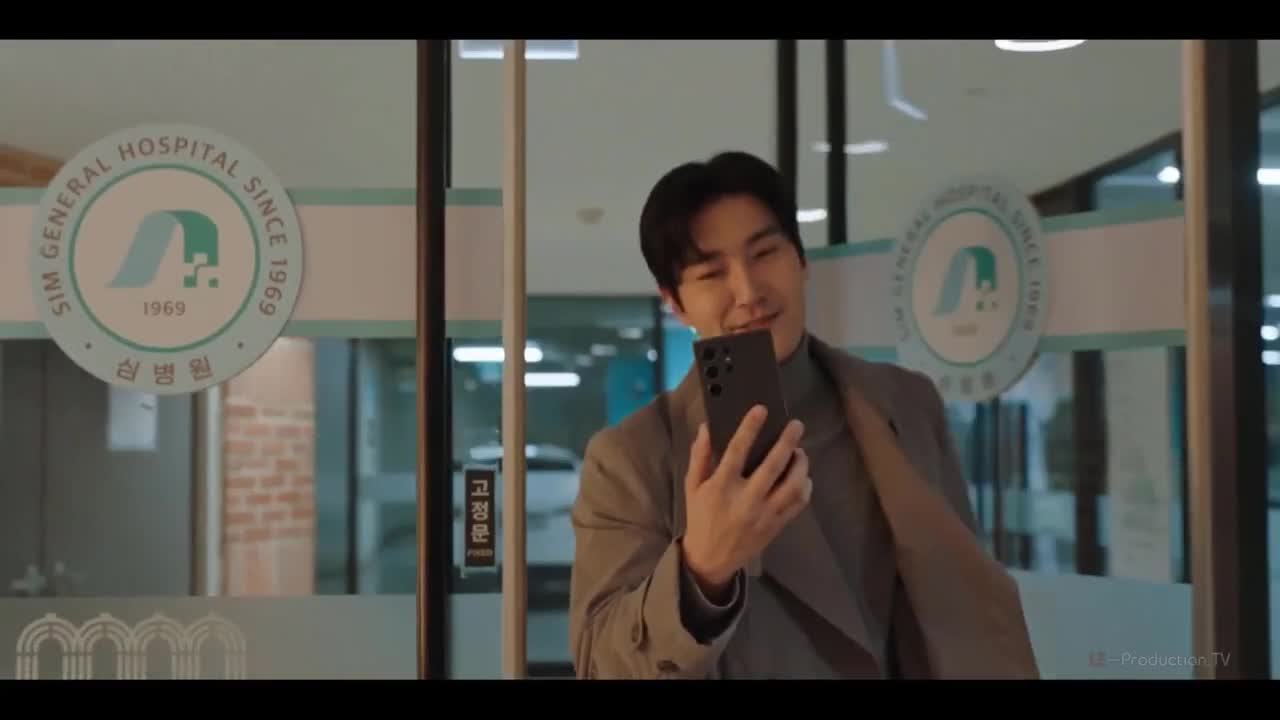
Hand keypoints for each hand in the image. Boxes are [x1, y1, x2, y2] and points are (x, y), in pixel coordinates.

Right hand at [680, 406, 811, 599]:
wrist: (711, 559)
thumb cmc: (701, 517)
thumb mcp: (692, 487)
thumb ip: (700, 457)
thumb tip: (705, 427)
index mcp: (721, 488)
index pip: (736, 452)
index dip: (749, 428)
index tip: (761, 410)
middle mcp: (745, 500)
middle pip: (772, 466)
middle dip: (787, 442)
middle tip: (796, 425)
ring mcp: (764, 514)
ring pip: (792, 486)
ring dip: (800, 465)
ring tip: (800, 451)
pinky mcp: (777, 525)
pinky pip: (798, 503)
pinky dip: (805, 486)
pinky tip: (802, 476)